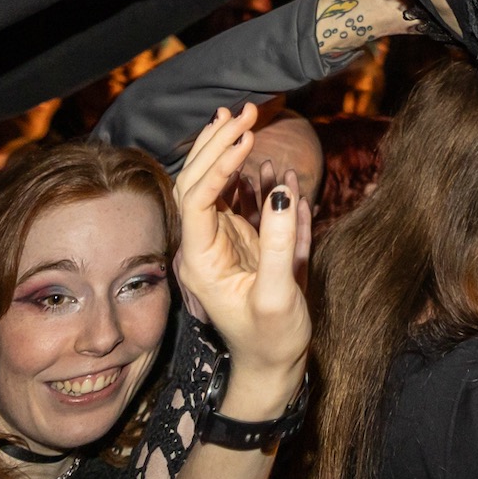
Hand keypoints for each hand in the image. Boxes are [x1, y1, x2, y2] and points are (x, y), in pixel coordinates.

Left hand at [174, 106, 310, 384]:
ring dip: (230, 151)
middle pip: (200, 182)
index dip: (219, 163)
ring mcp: (223, 242)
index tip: (246, 139)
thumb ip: (279, 243)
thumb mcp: (279, 295)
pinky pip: (243, 202)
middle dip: (219, 142)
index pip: (198, 197)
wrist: (274, 368)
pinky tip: (269, 162)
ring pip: (217, 186)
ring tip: (247, 118)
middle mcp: (204, 246)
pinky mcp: (244, 244)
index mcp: (200, 260)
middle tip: (246, 110)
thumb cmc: (273, 339)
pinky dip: (253, 177)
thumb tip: (279, 189)